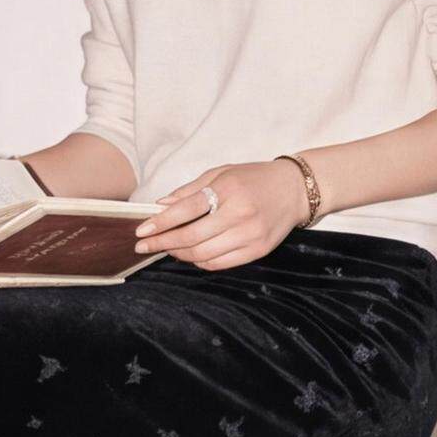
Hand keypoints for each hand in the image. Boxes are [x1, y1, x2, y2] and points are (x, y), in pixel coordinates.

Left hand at [132, 159, 309, 270]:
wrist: (296, 190)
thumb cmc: (255, 179)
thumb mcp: (222, 173)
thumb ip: (190, 190)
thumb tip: (161, 205)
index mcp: (228, 190)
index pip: (186, 210)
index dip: (160, 223)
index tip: (141, 231)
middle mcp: (239, 214)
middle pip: (191, 237)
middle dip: (163, 243)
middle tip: (145, 245)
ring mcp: (250, 235)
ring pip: (203, 255)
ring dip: (179, 254)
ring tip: (167, 248)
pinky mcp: (257, 251)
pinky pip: (219, 264)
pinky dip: (200, 262)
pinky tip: (190, 255)